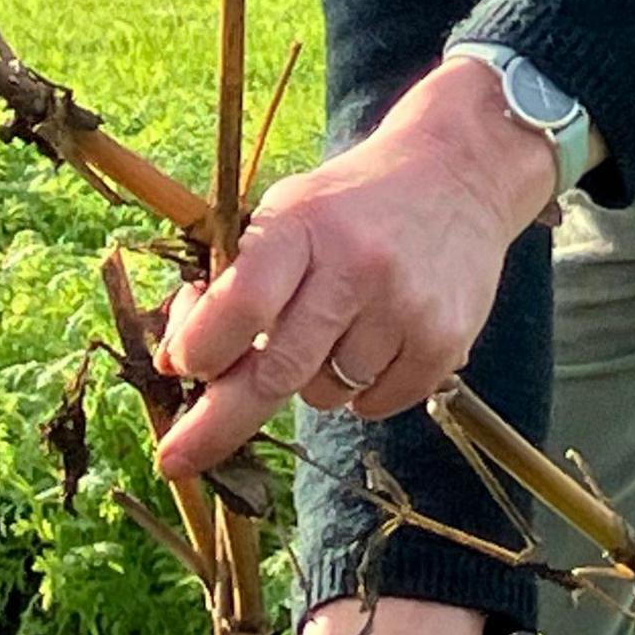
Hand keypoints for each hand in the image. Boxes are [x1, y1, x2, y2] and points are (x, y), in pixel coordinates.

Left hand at [156, 58, 556, 480]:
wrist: (458, 175)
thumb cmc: (350, 206)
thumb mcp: (286, 213)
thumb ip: (233, 282)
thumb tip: (176, 362)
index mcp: (304, 225)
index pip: (241, 304)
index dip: (199, 347)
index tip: (180, 368)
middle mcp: (357, 266)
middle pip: (276, 372)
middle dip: (218, 423)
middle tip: (176, 460)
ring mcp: (405, 308)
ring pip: (324, 395)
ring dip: (310, 382)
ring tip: (335, 329)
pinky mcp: (445, 341)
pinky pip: (375, 406)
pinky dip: (361, 392)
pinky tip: (374, 343)